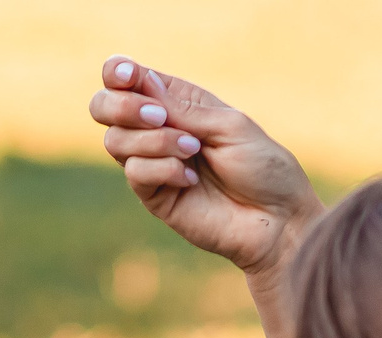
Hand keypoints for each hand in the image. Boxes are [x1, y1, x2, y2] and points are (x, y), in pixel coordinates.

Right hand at [89, 56, 321, 274]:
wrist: (276, 218)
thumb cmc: (262, 167)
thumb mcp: (228, 125)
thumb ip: (183, 108)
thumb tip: (141, 79)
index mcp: (178, 103)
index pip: (129, 80)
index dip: (117, 73)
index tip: (126, 74)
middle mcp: (158, 131)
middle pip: (105, 108)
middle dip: (121, 106)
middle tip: (158, 117)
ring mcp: (153, 165)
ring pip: (115, 142)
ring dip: (154, 141)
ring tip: (192, 150)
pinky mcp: (154, 197)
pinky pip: (135, 173)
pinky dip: (162, 169)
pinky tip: (190, 178)